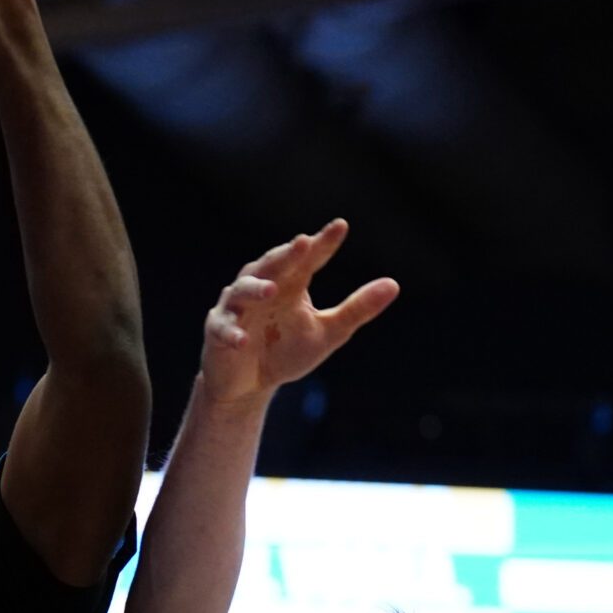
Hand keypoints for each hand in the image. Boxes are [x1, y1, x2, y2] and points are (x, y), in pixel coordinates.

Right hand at [200, 220, 397, 402]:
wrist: (249, 385)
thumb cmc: (286, 352)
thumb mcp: (328, 332)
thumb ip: (357, 308)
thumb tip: (394, 284)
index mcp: (291, 284)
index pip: (308, 259)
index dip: (322, 244)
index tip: (340, 227)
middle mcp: (262, 289)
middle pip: (272, 265)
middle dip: (286, 255)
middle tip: (303, 243)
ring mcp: (237, 310)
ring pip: (242, 290)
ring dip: (256, 288)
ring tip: (273, 290)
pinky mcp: (218, 333)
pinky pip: (223, 328)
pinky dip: (231, 332)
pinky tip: (243, 340)